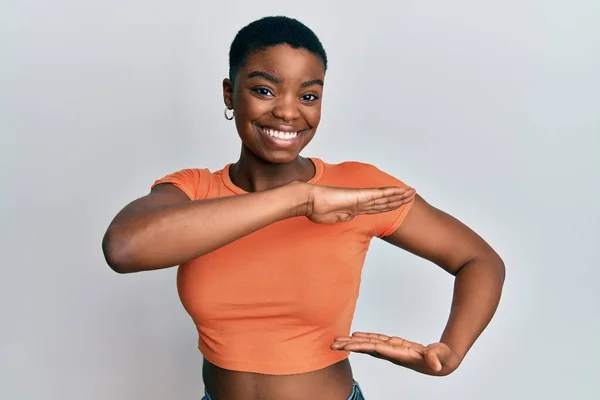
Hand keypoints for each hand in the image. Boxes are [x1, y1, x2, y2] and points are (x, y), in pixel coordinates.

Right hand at [301, 184, 414, 223]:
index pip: (376, 207)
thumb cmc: (317, 209)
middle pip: (384, 201)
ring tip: (412, 192)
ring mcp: (361, 197)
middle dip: (399, 199)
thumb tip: (351, 217)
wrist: (310, 201)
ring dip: (400, 195)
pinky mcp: (360, 195)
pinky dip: (392, 192)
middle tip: (411, 195)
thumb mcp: (334, 218)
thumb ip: (344, 216)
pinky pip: (380, 194)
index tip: (399, 204)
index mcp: (355, 207)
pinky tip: (402, 192)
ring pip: (385, 197)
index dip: (388, 205)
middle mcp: (360, 201)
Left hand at [331, 332, 461, 375]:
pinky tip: (355, 335)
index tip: (347, 346)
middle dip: (350, 347)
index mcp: (400, 355)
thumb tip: (436, 364)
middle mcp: (392, 354)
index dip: (361, 346)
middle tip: (332, 345)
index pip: (376, 349)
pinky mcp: (395, 345)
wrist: (444, 364)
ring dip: (353, 342)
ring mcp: (392, 350)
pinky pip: (376, 340)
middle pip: (367, 348)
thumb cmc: (443, 359)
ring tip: (338, 341)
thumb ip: (437, 358)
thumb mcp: (441, 357)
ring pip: (368, 344)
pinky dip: (365, 337)